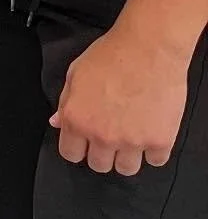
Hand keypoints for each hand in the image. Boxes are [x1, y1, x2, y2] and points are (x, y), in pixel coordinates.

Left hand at [50, 24, 187, 174]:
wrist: (148, 49)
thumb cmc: (111, 55)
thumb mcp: (76, 74)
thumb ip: (66, 103)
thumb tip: (57, 123)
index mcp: (77, 119)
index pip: (70, 154)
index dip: (77, 147)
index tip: (85, 141)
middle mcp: (102, 135)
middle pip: (99, 165)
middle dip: (102, 152)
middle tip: (111, 134)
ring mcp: (132, 141)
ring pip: (126, 169)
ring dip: (127, 155)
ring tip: (131, 134)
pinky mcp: (160, 141)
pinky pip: (155, 161)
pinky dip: (154, 150)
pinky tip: (151, 131)